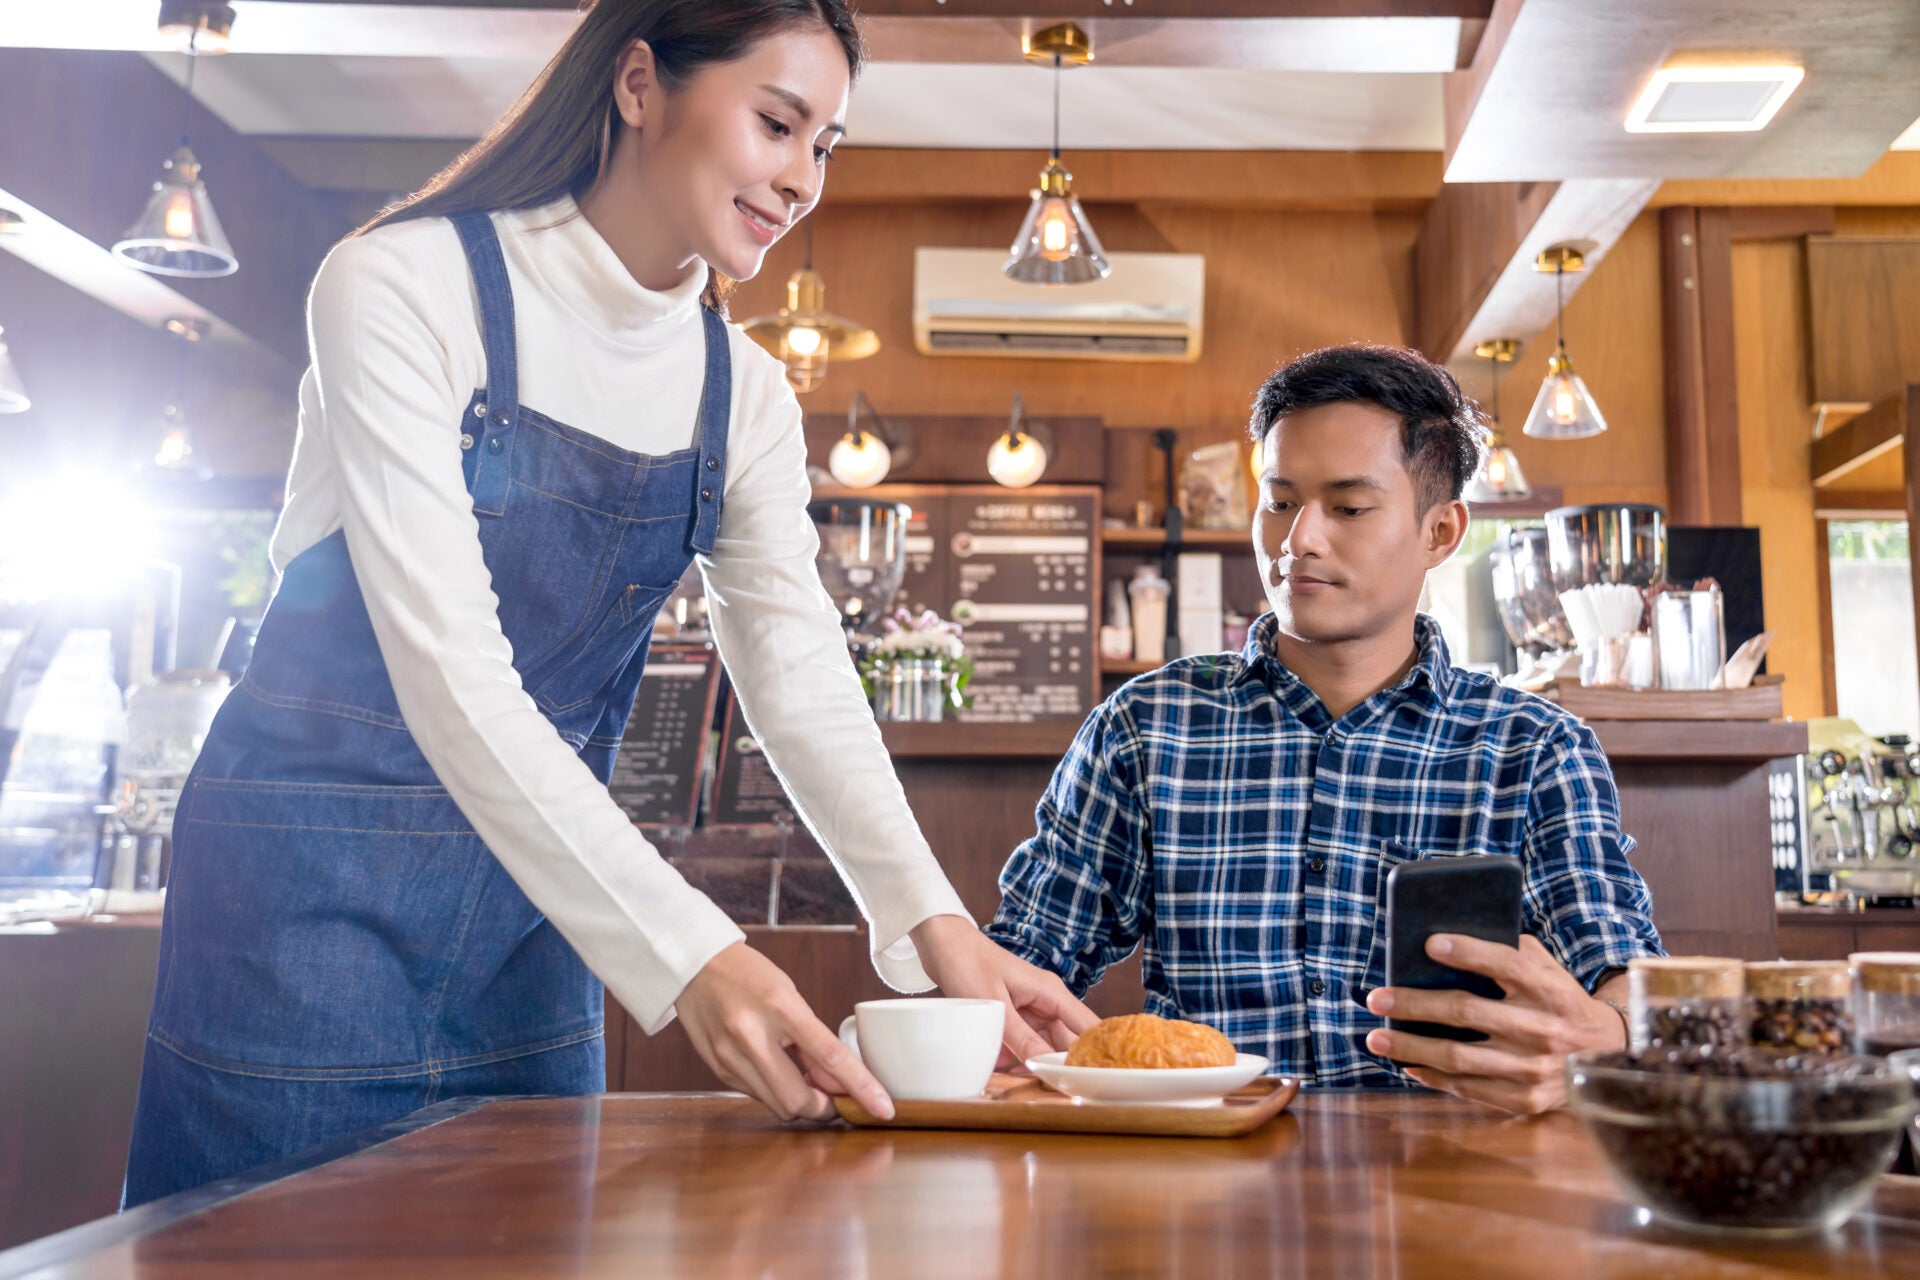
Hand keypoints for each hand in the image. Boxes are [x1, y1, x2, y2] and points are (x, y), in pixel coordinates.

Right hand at [675, 941, 893, 1121]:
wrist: (694, 964)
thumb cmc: (748, 974)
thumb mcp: (789, 995)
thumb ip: (812, 1040)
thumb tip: (838, 1082)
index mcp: (781, 1007)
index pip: (831, 1057)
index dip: (861, 1087)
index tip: (884, 1108)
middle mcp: (752, 1035)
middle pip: (799, 1100)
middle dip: (824, 1108)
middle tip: (834, 1098)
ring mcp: (730, 1056)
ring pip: (777, 1105)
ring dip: (799, 1102)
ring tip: (801, 1077)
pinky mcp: (717, 1069)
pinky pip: (757, 1096)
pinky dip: (774, 1091)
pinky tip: (775, 1069)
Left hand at [909, 914, 1100, 1065]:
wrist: (942, 945)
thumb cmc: (968, 963)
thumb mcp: (995, 1004)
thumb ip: (1021, 1038)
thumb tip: (1047, 1067)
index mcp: (1051, 993)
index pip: (1089, 1027)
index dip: (1095, 1054)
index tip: (1092, 1080)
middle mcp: (1046, 1003)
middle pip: (1067, 1044)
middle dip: (1058, 1067)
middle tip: (1047, 1088)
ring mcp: (1030, 1012)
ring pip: (1044, 1048)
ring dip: (1033, 1064)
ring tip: (1018, 1077)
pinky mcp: (1013, 1018)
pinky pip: (1023, 1045)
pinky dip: (1014, 1057)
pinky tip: (1000, 1064)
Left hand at [1362, 934, 1625, 1114]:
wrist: (1604, 1056)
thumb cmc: (1559, 1002)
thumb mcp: (1547, 970)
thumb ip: (1509, 952)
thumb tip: (1446, 943)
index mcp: (1548, 989)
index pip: (1505, 964)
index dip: (1467, 952)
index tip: (1429, 944)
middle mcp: (1541, 1029)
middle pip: (1466, 1012)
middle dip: (1414, 1004)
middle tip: (1376, 998)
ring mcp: (1532, 1068)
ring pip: (1458, 1057)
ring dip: (1410, 1046)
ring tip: (1376, 1037)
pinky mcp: (1525, 1099)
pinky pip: (1468, 1088)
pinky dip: (1432, 1076)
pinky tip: (1407, 1064)